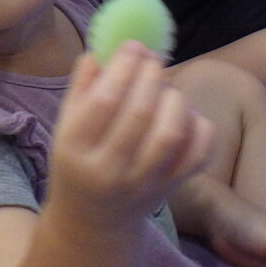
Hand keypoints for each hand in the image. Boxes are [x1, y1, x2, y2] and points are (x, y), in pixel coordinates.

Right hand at [46, 43, 214, 231]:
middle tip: (153, 60)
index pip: (105, 102)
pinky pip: (197, 153)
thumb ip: (82, 88)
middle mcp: (109, 170)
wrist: (94, 220)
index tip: (133, 46)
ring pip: (171, 133)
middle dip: (152, 76)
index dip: (124, 67)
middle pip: (140, 114)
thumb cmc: (80, 162)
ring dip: (174, 99)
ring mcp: (143, 183)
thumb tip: (102, 50)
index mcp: (75, 150)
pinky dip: (198, 125)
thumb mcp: (67, 128)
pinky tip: (185, 115)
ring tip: (166, 89)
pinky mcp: (171, 188)